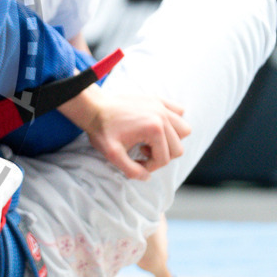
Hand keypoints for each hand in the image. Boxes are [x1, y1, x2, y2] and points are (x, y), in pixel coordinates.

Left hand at [74, 88, 191, 179]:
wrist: (93, 108)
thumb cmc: (101, 130)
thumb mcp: (112, 155)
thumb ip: (131, 170)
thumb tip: (147, 177)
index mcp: (154, 129)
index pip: (164, 159)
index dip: (150, 166)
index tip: (136, 162)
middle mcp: (162, 116)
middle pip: (178, 147)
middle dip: (161, 155)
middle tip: (141, 151)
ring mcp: (161, 106)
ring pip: (184, 130)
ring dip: (171, 140)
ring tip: (150, 140)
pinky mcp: (158, 99)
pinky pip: (178, 111)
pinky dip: (172, 121)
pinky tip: (155, 126)